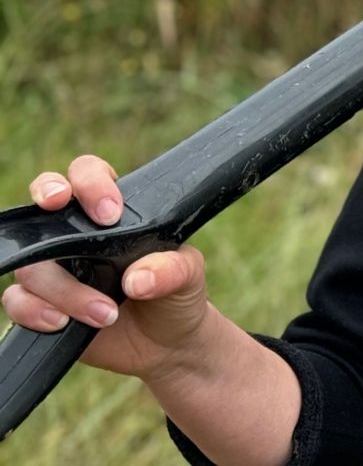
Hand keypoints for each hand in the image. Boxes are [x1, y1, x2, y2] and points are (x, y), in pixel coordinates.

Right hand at [1, 155, 215, 383]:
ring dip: (65, 289)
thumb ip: (172, 270)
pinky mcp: (40, 304)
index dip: (92, 183)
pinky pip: (17, 300)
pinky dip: (36, 311)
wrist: (167, 346)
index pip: (90, 174)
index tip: (109, 213)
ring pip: (33, 263)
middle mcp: (77, 235)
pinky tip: (62, 323)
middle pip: (43, 198)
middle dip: (46, 192)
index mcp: (113, 213)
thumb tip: (137, 279)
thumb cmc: (177, 296)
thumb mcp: (188, 276)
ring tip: (106, 313)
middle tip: (58, 203)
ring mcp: (56, 268)